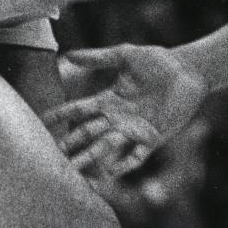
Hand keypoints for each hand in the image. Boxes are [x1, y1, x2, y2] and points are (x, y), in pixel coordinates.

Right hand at [44, 45, 207, 177]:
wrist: (188, 71)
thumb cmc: (156, 61)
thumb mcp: (124, 55)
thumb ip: (97, 58)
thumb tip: (68, 55)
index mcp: (108, 99)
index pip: (79, 110)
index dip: (61, 115)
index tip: (40, 122)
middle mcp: (117, 118)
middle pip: (88, 133)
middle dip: (71, 144)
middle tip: (52, 156)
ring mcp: (134, 129)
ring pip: (106, 147)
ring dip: (90, 158)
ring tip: (74, 170)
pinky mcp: (152, 138)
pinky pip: (136, 156)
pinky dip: (124, 164)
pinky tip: (111, 173)